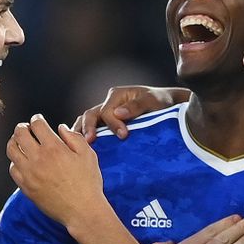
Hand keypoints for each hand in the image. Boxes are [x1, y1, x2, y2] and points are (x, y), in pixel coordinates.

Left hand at [8, 114, 105, 226]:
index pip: (36, 124)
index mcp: (54, 148)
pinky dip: (15, 162)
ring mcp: (29, 173)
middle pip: (19, 134)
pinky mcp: (26, 187)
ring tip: (20, 142)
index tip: (38, 120)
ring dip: (15, 142)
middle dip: (22, 127)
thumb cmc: (88, 183)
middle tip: (26, 128)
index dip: (37, 119)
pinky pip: (12, 169)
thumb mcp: (88, 155)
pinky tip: (22, 162)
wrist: (82, 210)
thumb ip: (74, 137)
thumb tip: (61, 128)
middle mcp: (38, 159)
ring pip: (11, 150)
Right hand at [72, 86, 191, 142]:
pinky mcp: (107, 124)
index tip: (123, 135)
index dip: (113, 124)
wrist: (166, 106)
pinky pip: (92, 129)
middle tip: (91, 141)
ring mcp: (106, 114)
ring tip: (78, 145)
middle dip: (89, 128)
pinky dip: (84, 136)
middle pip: (91, 114)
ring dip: (81, 132)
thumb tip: (119, 113)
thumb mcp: (153, 101)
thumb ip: (137, 106)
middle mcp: (108, 103)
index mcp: (117, 95)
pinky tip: (81, 147)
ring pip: (87, 121)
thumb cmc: (160, 102)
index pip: (107, 111)